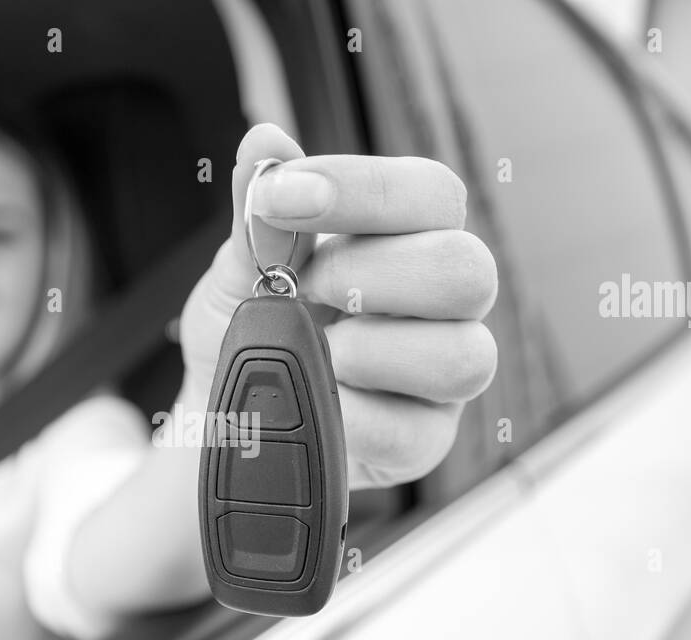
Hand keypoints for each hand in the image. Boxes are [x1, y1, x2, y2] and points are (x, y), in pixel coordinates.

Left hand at [177, 123, 497, 489]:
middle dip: (368, 275)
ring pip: (464, 358)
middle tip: (303, 289)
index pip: (430, 194)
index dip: (361, 189)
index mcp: (406, 243)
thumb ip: (259, 217)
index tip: (279, 196)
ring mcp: (439, 381)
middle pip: (468, 271)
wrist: (222, 421)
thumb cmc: (248, 335)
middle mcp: (439, 308)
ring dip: (372, 351)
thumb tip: (264, 143)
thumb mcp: (237, 272)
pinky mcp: (423, 444)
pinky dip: (353, 417)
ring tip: (314, 353)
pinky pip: (417, 433)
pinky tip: (316, 404)